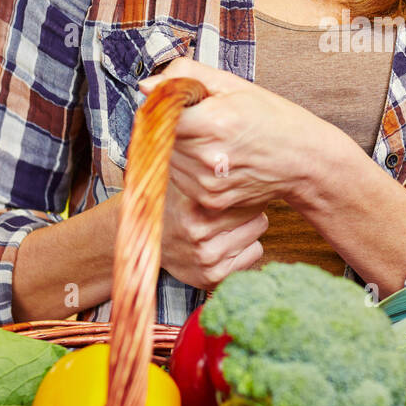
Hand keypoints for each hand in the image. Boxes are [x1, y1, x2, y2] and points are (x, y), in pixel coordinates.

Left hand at [138, 57, 332, 213]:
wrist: (303, 160)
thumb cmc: (273, 118)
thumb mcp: (234, 84)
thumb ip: (186, 75)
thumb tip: (146, 86)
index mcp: (213, 122)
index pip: (160, 111)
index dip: (167, 103)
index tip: (181, 100)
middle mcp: (207, 157)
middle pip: (161, 135)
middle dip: (174, 124)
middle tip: (204, 118)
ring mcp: (206, 183)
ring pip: (167, 158)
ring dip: (179, 146)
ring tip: (212, 138)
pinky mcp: (209, 201)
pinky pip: (180, 177)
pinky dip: (189, 165)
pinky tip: (215, 157)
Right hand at [159, 163, 268, 290]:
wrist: (147, 244)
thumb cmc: (172, 205)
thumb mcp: (179, 179)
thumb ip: (199, 162)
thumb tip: (221, 127)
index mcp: (191, 206)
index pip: (242, 192)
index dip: (244, 186)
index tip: (240, 184)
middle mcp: (197, 234)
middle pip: (256, 213)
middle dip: (248, 207)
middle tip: (231, 207)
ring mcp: (206, 259)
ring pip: (258, 232)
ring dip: (248, 227)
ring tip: (226, 224)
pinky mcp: (214, 277)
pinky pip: (256, 254)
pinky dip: (246, 248)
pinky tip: (226, 242)